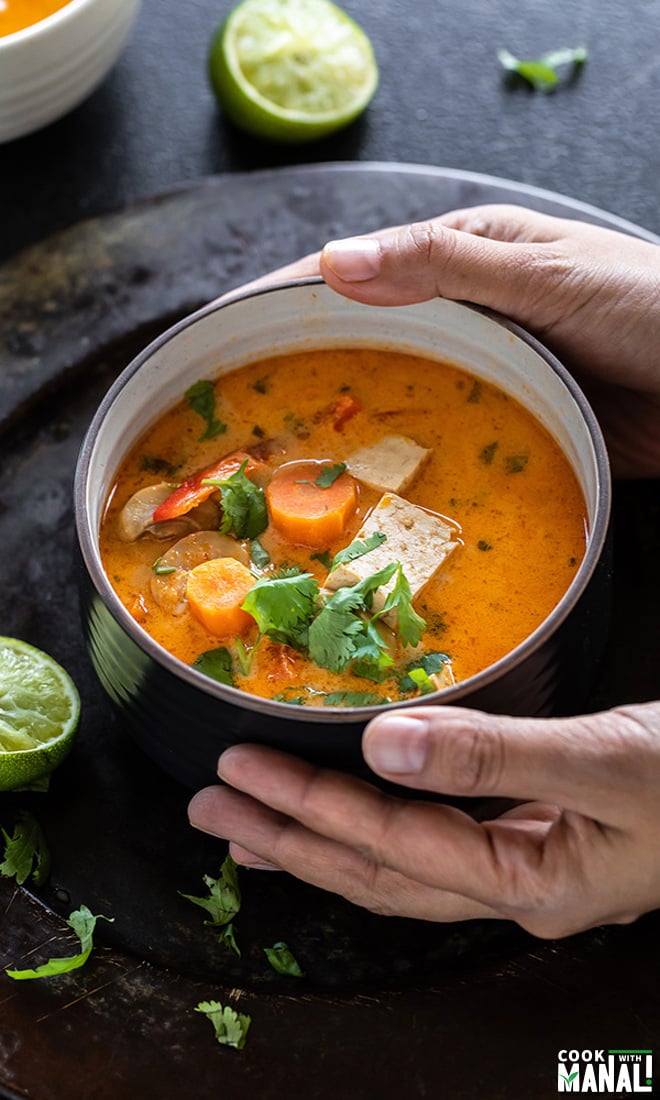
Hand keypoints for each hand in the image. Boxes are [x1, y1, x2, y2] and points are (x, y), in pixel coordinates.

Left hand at [188, 701, 659, 937]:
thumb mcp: (605, 761)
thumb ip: (496, 755)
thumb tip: (386, 744)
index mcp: (529, 883)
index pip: (392, 848)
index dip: (312, 808)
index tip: (242, 774)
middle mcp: (515, 889)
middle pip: (376, 874)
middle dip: (288, 841)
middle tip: (212, 812)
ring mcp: (523, 870)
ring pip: (397, 865)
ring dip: (320, 840)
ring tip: (250, 824)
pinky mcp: (532, 840)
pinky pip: (429, 842)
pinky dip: (375, 826)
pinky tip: (352, 810)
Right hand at [251, 204, 659, 477]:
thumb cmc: (650, 304)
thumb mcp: (544, 272)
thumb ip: (444, 266)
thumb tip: (332, 263)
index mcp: (463, 259)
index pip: (352, 271)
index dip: (281, 298)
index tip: (220, 330)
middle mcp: (463, 318)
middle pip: (362, 342)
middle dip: (300, 371)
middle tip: (236, 417)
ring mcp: (482, 377)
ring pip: (395, 400)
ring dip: (345, 430)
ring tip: (280, 471)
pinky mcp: (506, 429)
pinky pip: (441, 451)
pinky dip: (402, 469)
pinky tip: (367, 499)